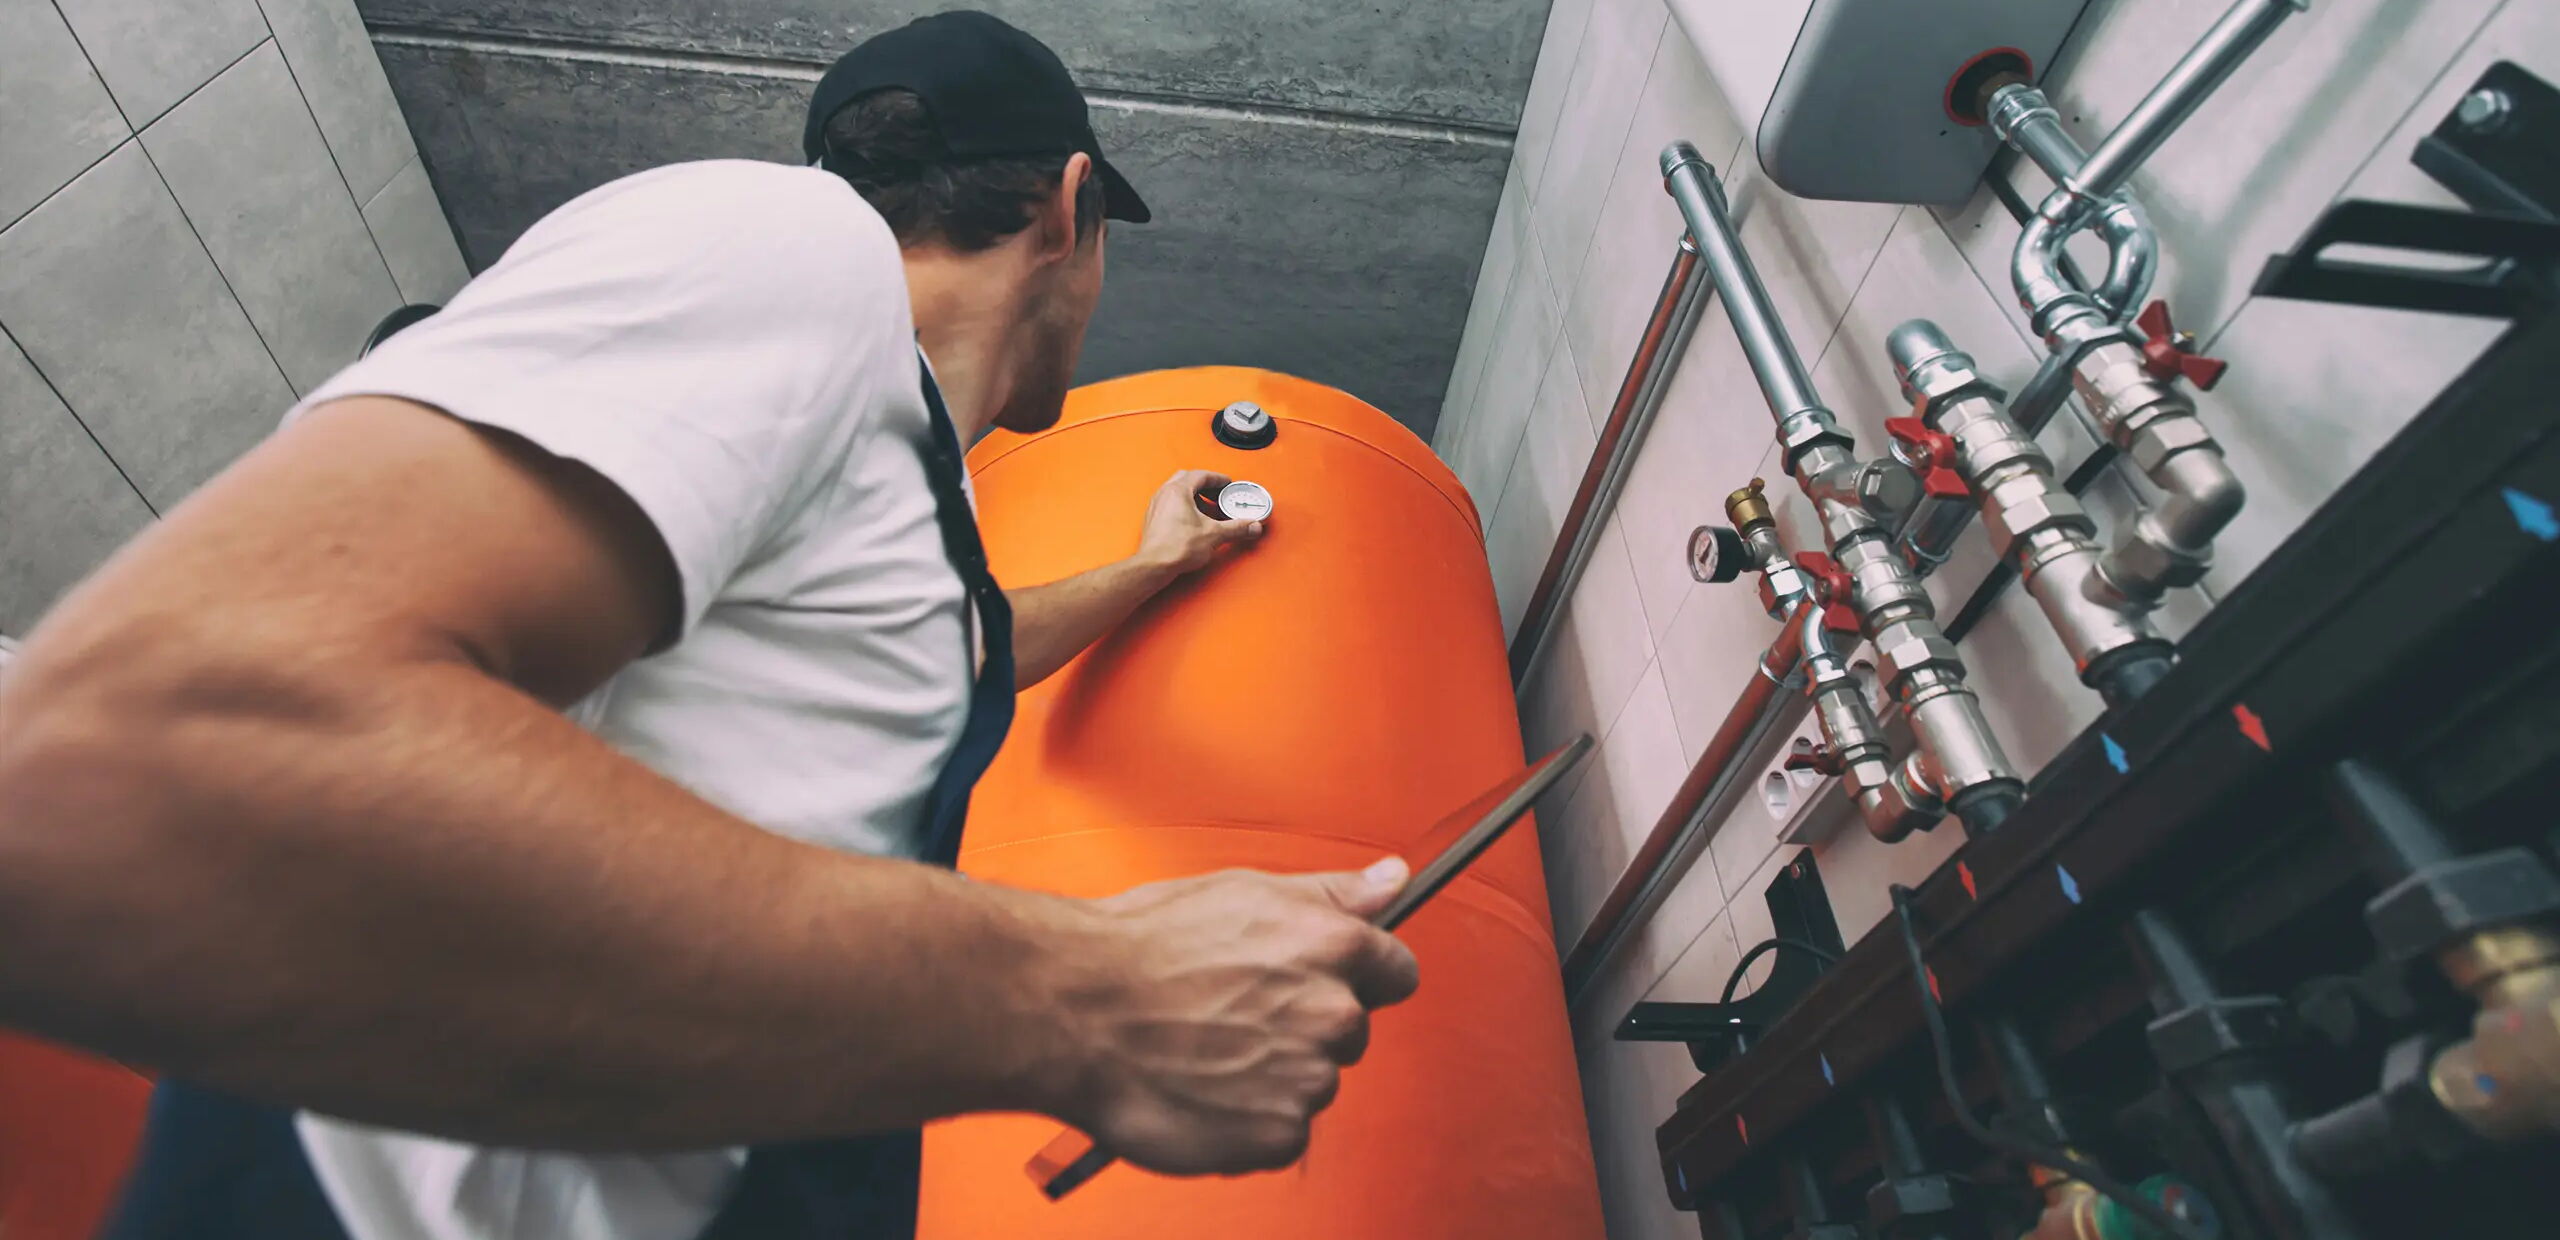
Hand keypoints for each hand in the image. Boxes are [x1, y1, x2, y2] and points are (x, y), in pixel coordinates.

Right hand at [1053, 858, 1419, 1175]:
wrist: (1075, 1012)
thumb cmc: (1143, 947)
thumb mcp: (1243, 893)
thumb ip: (1332, 892)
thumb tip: (1392, 879)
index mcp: (1333, 945)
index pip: (1396, 972)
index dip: (1357, 976)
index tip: (1315, 982)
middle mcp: (1331, 1012)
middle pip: (1350, 1030)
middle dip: (1305, 1024)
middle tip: (1234, 1013)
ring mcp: (1308, 1078)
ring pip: (1313, 1081)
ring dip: (1275, 1075)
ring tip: (1208, 1051)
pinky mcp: (1278, 1134)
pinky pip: (1284, 1132)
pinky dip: (1250, 1121)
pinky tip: (1205, 1090)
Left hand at [1135, 469, 1264, 576]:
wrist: (1154, 565)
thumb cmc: (1175, 547)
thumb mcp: (1214, 535)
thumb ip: (1236, 528)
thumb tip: (1251, 526)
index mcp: (1178, 491)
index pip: (1201, 475)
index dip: (1218, 478)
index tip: (1227, 484)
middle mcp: (1165, 494)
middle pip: (1187, 479)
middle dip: (1205, 486)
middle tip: (1218, 495)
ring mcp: (1157, 506)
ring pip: (1178, 491)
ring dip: (1195, 496)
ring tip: (1208, 509)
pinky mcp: (1154, 519)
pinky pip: (1171, 504)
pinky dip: (1184, 507)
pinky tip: (1194, 521)